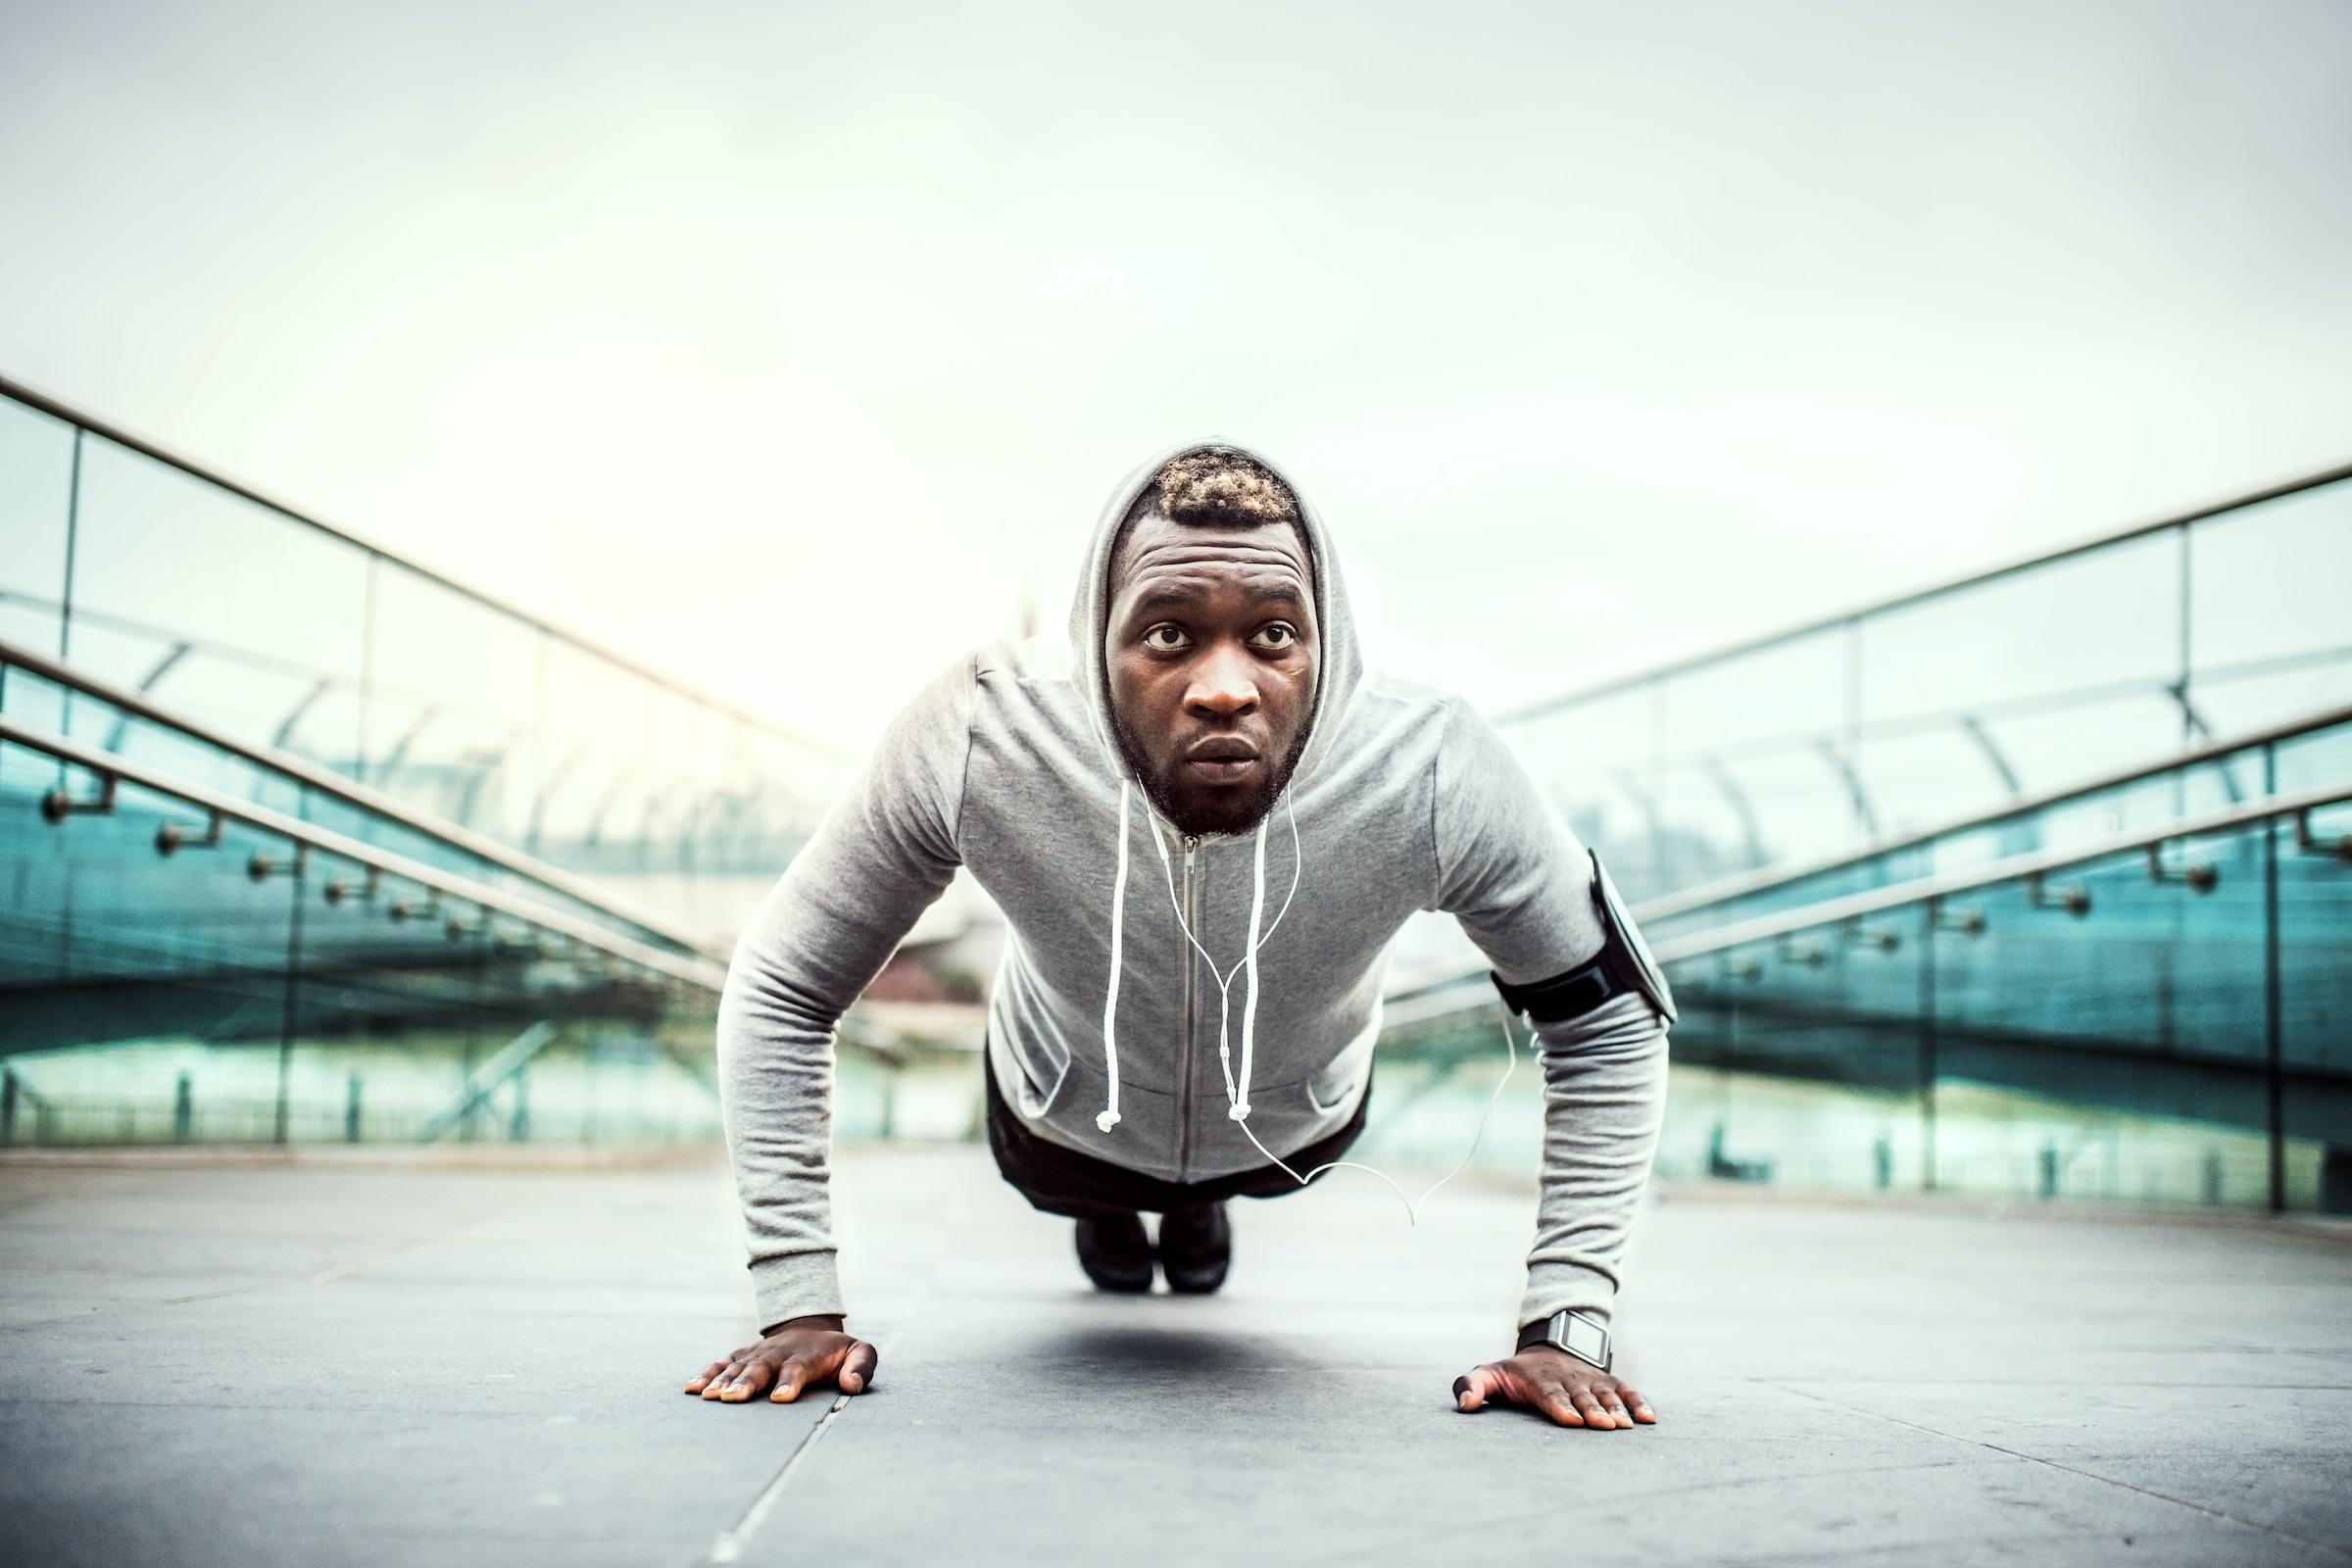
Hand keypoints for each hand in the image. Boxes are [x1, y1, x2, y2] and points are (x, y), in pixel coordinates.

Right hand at [684, 1314, 878, 1403]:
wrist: (811, 1330)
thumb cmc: (837, 1352)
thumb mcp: (860, 1353)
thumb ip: (861, 1366)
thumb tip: (851, 1386)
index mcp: (807, 1355)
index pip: (798, 1368)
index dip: (789, 1382)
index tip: (780, 1399)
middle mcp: (778, 1353)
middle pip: (761, 1368)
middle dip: (747, 1382)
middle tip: (734, 1398)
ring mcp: (757, 1353)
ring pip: (737, 1366)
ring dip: (723, 1381)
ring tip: (709, 1397)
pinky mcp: (742, 1356)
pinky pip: (721, 1363)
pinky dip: (706, 1374)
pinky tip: (691, 1388)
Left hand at [1451, 1345, 1655, 1428]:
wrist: (1549, 1348)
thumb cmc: (1516, 1373)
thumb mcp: (1490, 1374)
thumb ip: (1472, 1385)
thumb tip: (1463, 1404)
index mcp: (1540, 1380)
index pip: (1550, 1394)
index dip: (1560, 1407)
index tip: (1571, 1420)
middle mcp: (1569, 1379)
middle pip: (1582, 1397)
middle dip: (1593, 1410)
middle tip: (1603, 1426)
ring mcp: (1591, 1380)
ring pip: (1606, 1394)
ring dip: (1617, 1409)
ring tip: (1627, 1426)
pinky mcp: (1608, 1382)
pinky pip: (1626, 1390)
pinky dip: (1639, 1402)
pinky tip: (1650, 1419)